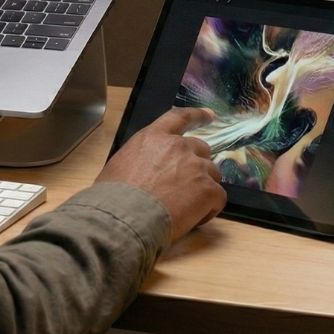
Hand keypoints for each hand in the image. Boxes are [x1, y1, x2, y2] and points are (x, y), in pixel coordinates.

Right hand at [95, 106, 226, 241]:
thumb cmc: (115, 194)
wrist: (126, 215)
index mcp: (153, 137)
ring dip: (203, 186)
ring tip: (185, 206)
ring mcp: (195, 167)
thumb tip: (145, 170)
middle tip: (186, 183)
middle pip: (201, 148)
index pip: (180, 117)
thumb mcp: (120, 163)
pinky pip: (218, 197)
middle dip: (197, 163)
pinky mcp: (208, 189)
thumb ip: (142, 158)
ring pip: (212, 173)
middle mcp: (177, 146)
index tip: (209, 115)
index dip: (197, 116)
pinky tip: (192, 217)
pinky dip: (209, 208)